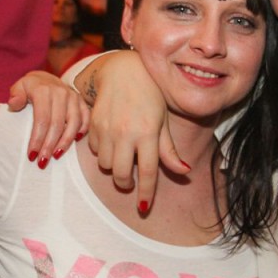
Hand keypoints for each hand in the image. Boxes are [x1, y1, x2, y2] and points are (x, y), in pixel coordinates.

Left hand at [7, 71, 90, 166]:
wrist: (45, 77)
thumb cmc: (30, 87)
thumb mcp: (19, 87)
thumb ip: (15, 95)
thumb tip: (13, 104)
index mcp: (43, 90)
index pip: (41, 119)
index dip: (37, 139)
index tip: (32, 155)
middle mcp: (60, 93)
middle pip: (57, 124)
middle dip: (49, 146)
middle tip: (43, 162)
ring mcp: (73, 97)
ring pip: (73, 123)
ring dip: (65, 142)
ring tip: (57, 156)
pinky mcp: (81, 101)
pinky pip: (86, 117)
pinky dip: (83, 130)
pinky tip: (75, 141)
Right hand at [77, 51, 187, 209]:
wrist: (123, 71)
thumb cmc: (150, 96)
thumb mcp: (163, 121)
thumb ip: (169, 150)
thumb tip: (184, 172)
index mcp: (148, 133)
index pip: (148, 172)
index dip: (146, 193)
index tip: (144, 207)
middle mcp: (126, 133)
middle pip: (121, 175)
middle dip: (125, 183)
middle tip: (130, 180)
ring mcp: (107, 128)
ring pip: (105, 165)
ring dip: (113, 167)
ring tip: (121, 156)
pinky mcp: (93, 124)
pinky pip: (94, 150)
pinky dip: (102, 152)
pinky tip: (111, 141)